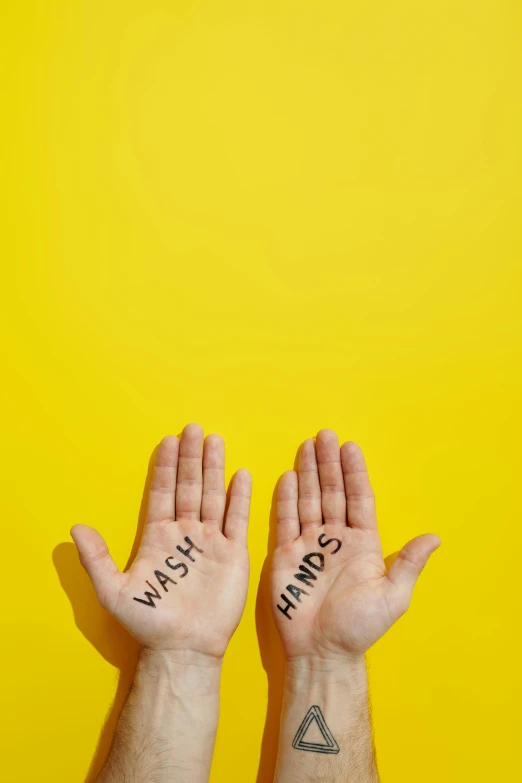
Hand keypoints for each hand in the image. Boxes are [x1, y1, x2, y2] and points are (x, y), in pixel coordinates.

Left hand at [71, 424, 251, 659]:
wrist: (183, 648)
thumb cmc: (148, 622)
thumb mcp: (113, 592)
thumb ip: (97, 559)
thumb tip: (76, 527)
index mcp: (158, 536)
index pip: (162, 493)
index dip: (164, 468)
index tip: (167, 441)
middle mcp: (185, 533)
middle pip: (189, 487)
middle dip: (190, 458)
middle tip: (192, 429)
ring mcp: (210, 541)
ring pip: (213, 496)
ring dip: (213, 468)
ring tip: (214, 440)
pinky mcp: (233, 554)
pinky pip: (238, 519)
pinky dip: (240, 497)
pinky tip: (241, 474)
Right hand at [271, 429, 439, 660]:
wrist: (321, 650)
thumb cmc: (358, 626)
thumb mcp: (392, 596)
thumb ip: (407, 563)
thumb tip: (435, 537)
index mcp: (362, 543)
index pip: (359, 499)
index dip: (354, 473)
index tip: (351, 447)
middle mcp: (336, 538)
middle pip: (332, 492)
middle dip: (328, 464)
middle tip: (325, 435)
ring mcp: (310, 544)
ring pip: (309, 500)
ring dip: (307, 473)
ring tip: (306, 446)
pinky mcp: (286, 554)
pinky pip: (286, 520)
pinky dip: (286, 499)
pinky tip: (288, 476)